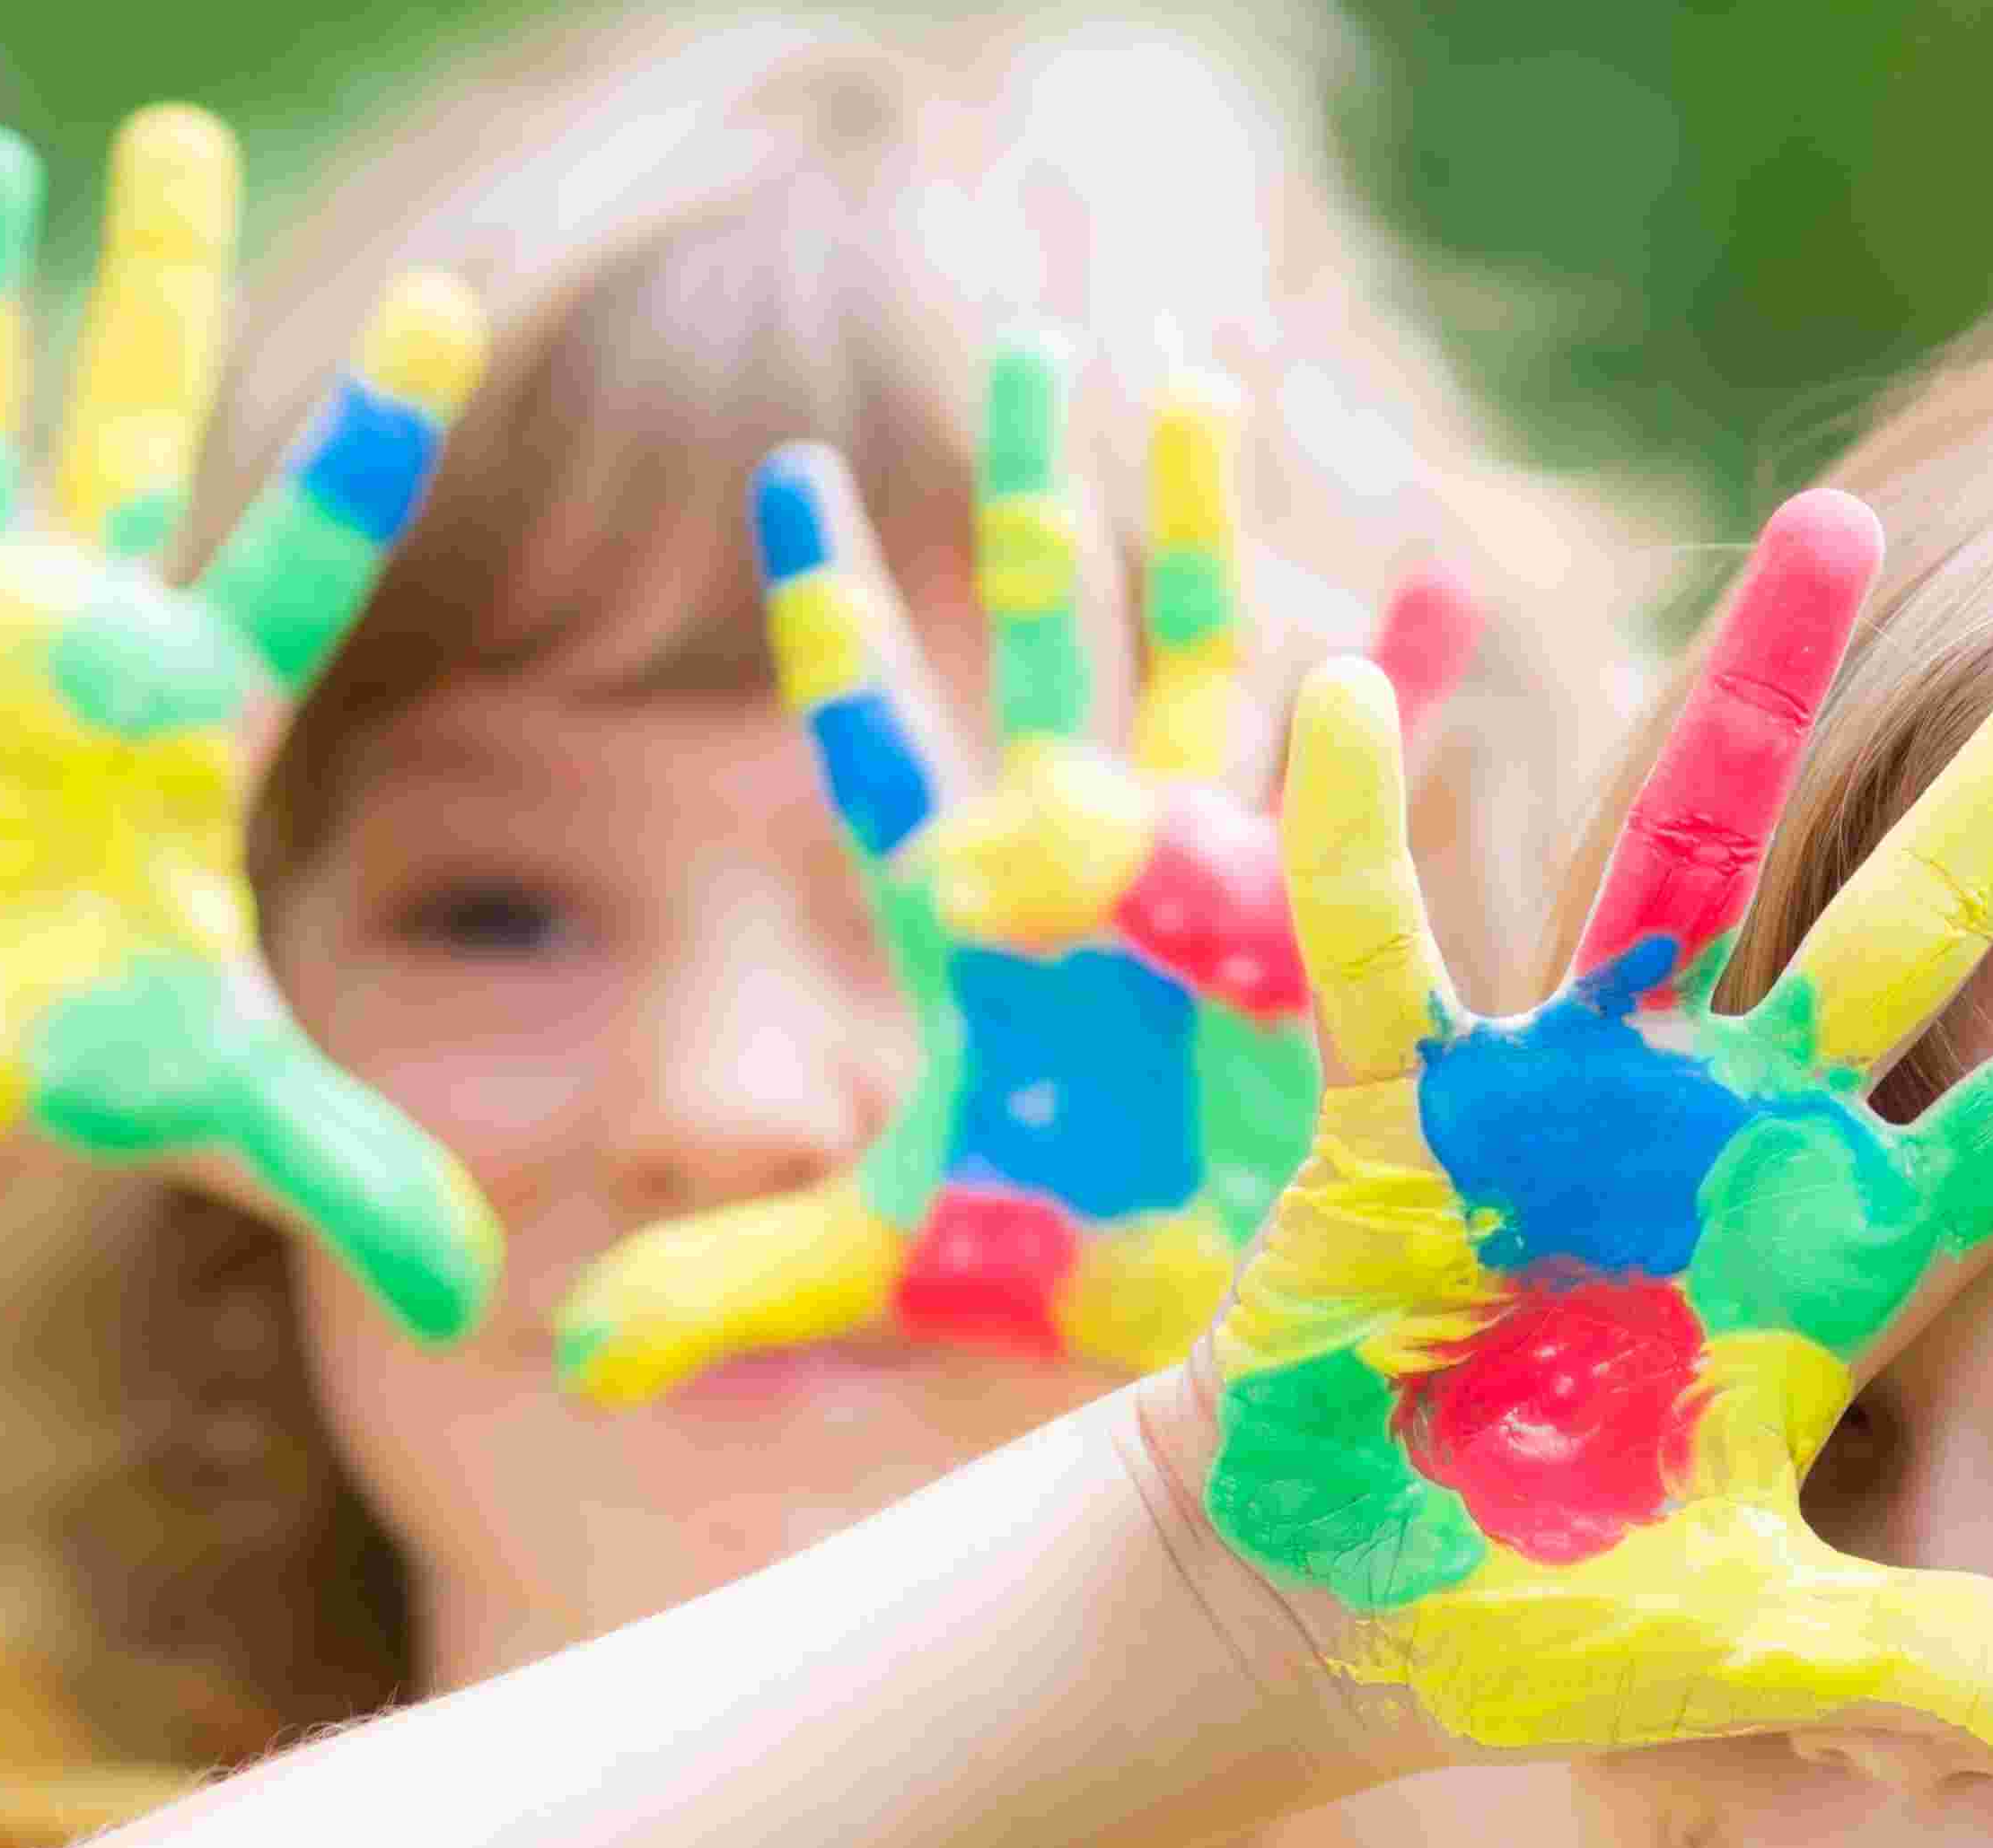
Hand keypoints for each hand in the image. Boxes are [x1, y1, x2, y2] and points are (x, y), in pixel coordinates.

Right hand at [0, 111, 498, 1340]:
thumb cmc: (58, 1069)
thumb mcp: (212, 1116)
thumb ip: (349, 1175)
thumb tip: (481, 1299)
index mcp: (196, 705)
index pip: (316, 538)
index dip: (377, 428)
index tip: (457, 301)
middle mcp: (79, 632)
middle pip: (145, 423)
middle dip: (165, 283)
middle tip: (183, 136)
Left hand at [554, 339, 1483, 1405]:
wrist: (1194, 1322)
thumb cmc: (1037, 1264)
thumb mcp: (872, 1269)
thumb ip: (724, 1282)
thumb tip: (562, 1353)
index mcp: (967, 912)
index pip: (879, 734)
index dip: (837, 617)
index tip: (788, 477)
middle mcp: (1083, 856)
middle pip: (1048, 638)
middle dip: (1035, 496)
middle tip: (1026, 349)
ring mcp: (1209, 871)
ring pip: (1196, 657)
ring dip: (1197, 529)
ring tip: (1189, 379)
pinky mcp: (1315, 925)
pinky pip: (1359, 793)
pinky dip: (1390, 699)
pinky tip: (1431, 589)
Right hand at [1187, 494, 1992, 1790]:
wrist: (1317, 1617)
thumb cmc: (1533, 1633)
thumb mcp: (1756, 1663)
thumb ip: (1950, 1678)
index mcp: (1833, 1265)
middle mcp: (1729, 1146)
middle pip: (1911, 922)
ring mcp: (1572, 1106)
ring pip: (1684, 860)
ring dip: (1751, 698)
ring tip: (1832, 515)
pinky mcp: (1405, 1111)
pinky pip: (1379, 949)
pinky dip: (1357, 835)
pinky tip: (1354, 695)